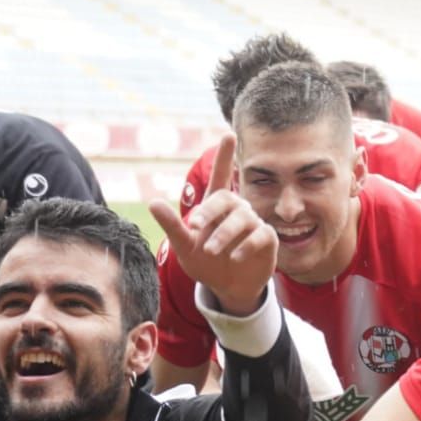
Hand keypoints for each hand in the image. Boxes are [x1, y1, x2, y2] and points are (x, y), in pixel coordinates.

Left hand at [149, 134, 274, 316]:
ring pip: (243, 218)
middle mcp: (236, 211)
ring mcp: (253, 224)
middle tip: (195, 225)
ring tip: (211, 250)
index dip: (224, 156)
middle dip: (211, 211)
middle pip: (227, 198)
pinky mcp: (266, 240)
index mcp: (215, 207)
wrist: (227, 286)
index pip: (221, 176)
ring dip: (225, 233)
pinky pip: (260, 235)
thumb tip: (153, 203)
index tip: (228, 134)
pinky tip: (233, 257)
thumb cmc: (204, 262)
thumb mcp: (183, 245)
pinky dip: (246, 245)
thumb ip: (171, 225)